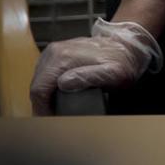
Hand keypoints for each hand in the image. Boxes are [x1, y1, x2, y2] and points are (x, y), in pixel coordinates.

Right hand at [30, 19, 161, 114]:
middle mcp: (56, 51)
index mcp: (63, 58)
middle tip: (52, 116)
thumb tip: (63, 82)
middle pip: (36, 83)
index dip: (41, 108)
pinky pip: (45, 70)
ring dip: (43, 94)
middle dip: (41, 103)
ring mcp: (56, 49)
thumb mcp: (113, 74)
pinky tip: (56, 93)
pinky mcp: (59, 50)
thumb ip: (88, 77)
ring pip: (39, 77)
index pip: (39, 89)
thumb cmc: (122, 61)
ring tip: (54, 107)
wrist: (128, 44)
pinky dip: (47, 84)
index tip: (49, 119)